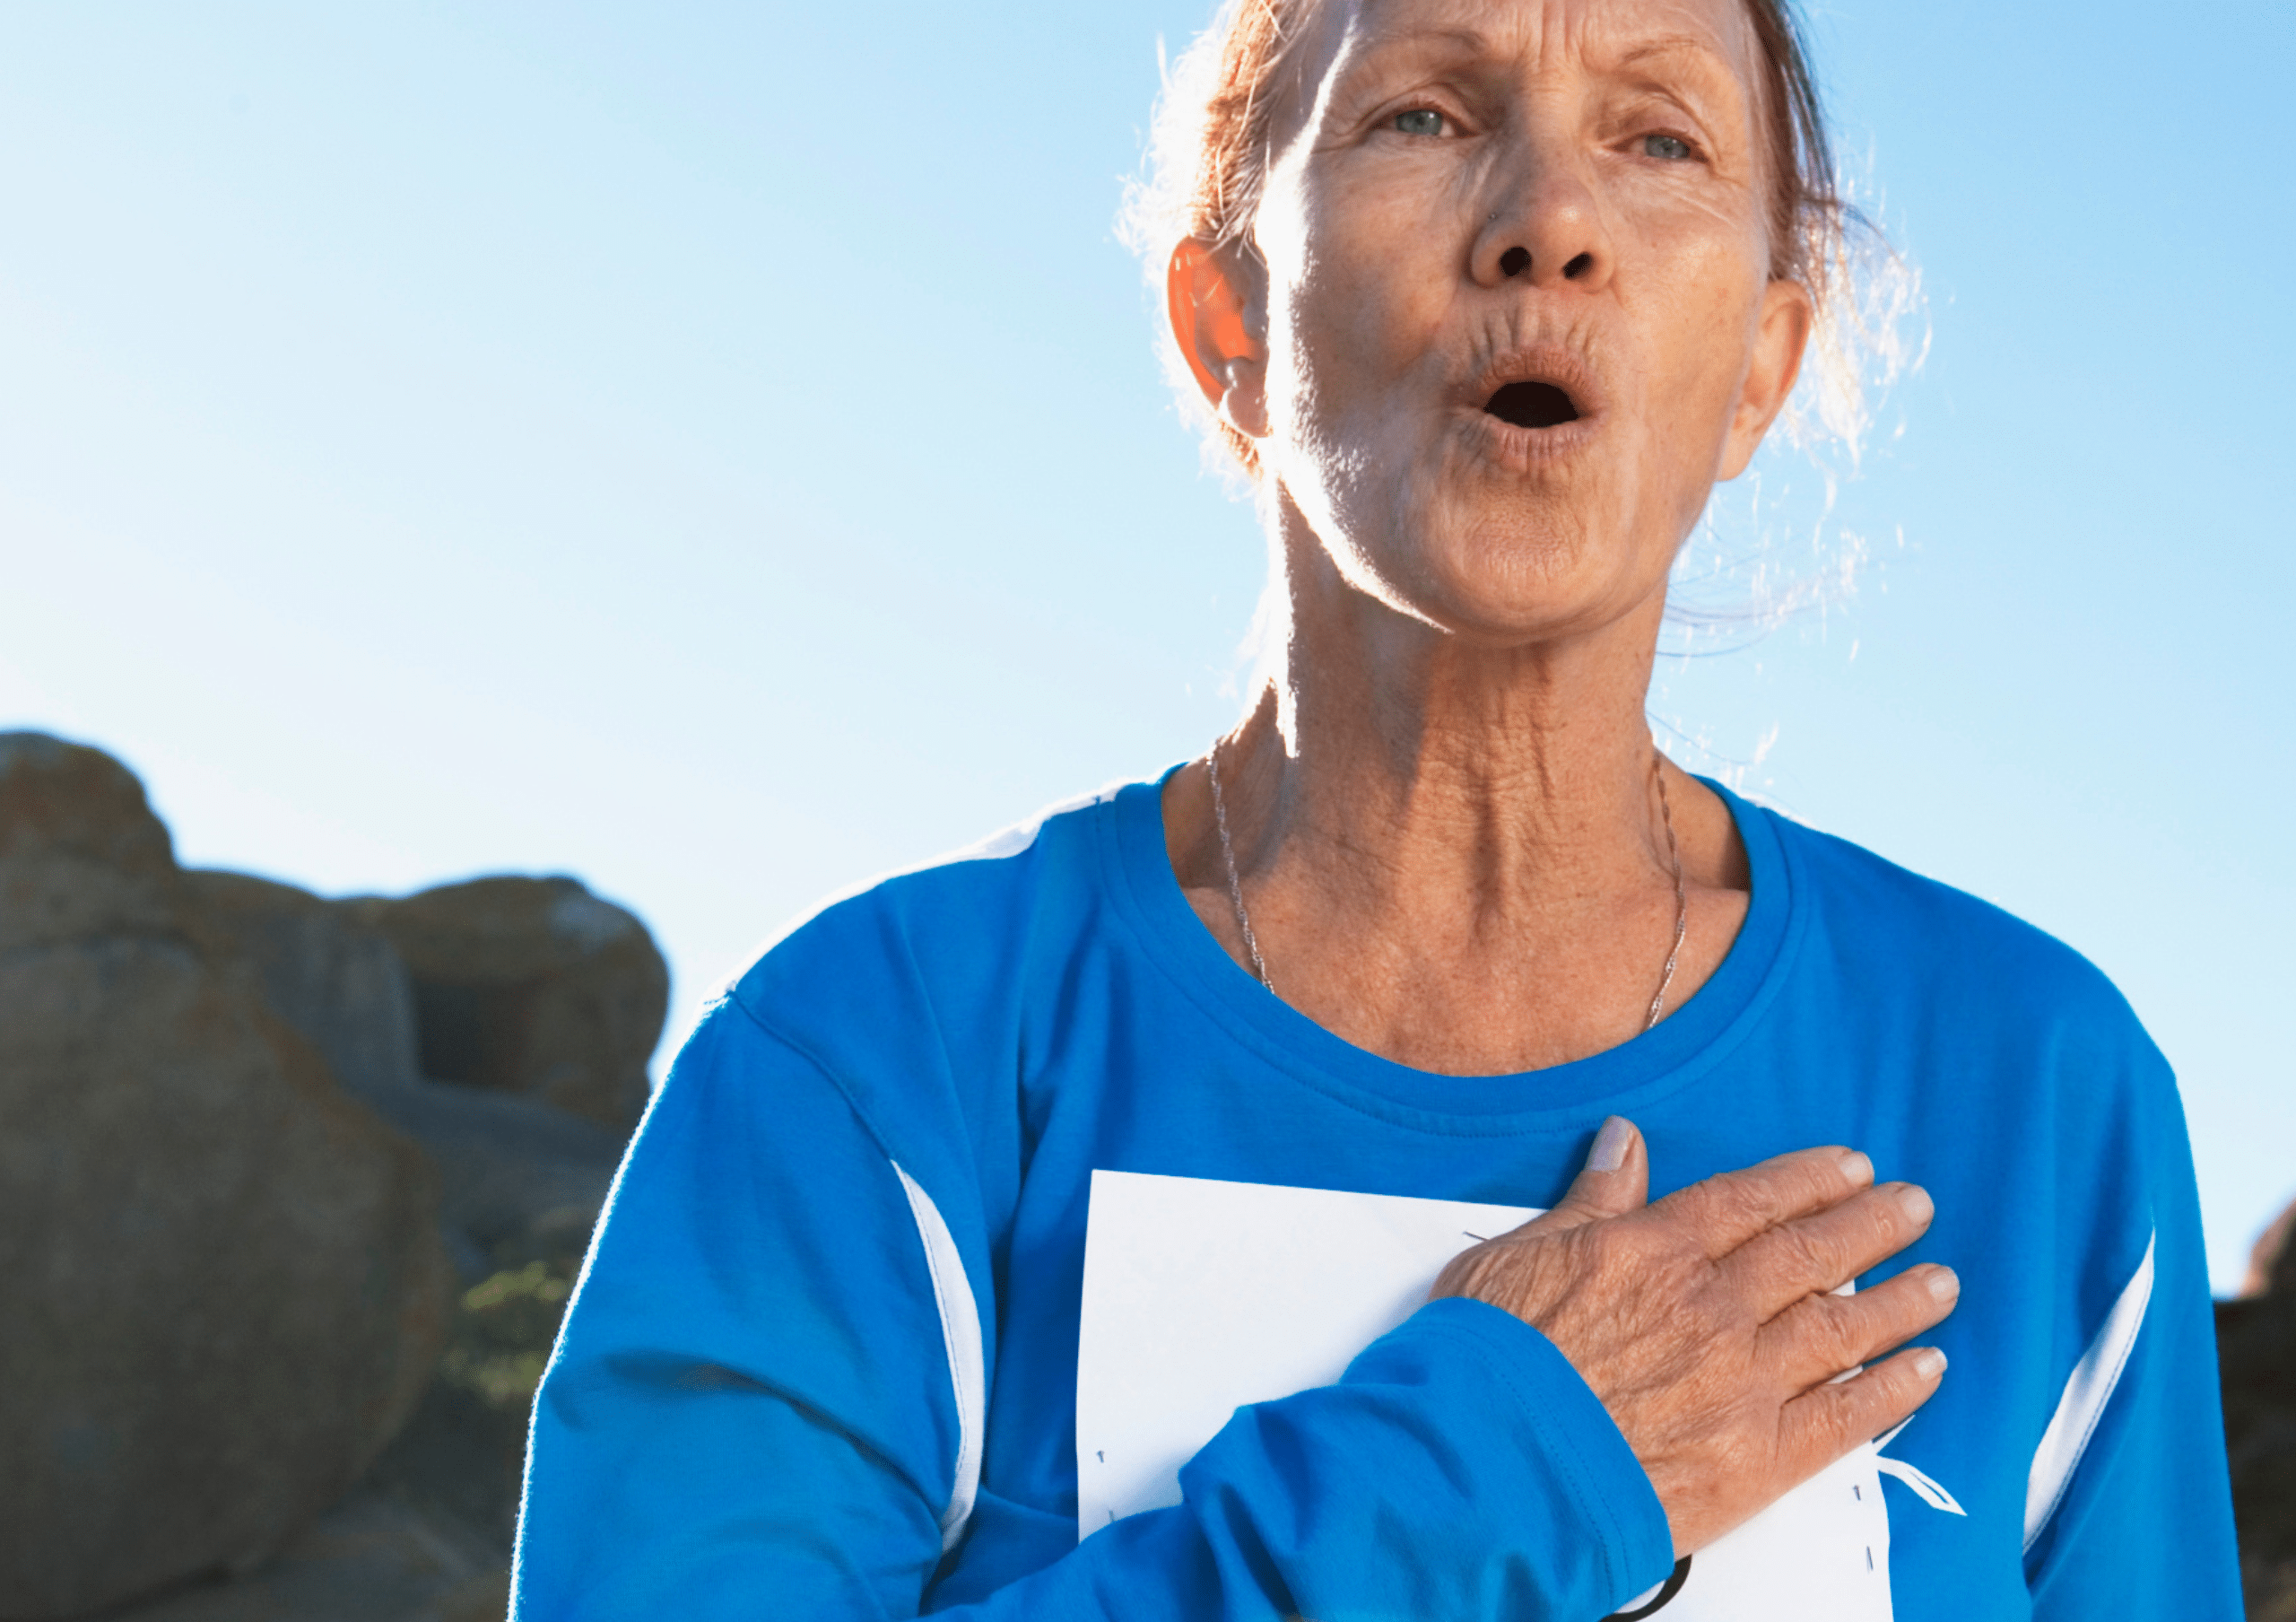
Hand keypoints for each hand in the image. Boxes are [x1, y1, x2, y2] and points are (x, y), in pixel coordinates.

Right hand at [1430, 1119, 1956, 1555]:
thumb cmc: (1492, 1364)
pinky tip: (1926, 1370)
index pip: (1751, 1201)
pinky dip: (1893, 1391)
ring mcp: (1742, 1382)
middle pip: (1812, 1255)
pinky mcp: (1756, 1457)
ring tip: (1941, 1283)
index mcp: (1655, 1250)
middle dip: (1872, 1226)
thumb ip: (1590, 1200)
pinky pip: (1845, 1416)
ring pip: (1843, 1329)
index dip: (1808, 1181)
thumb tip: (1623, 1142)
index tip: (1850, 1168)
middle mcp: (1712, 1307)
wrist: (1490, 1463)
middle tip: (1915, 1207)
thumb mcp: (1522, 1254)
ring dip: (1901, 1302)